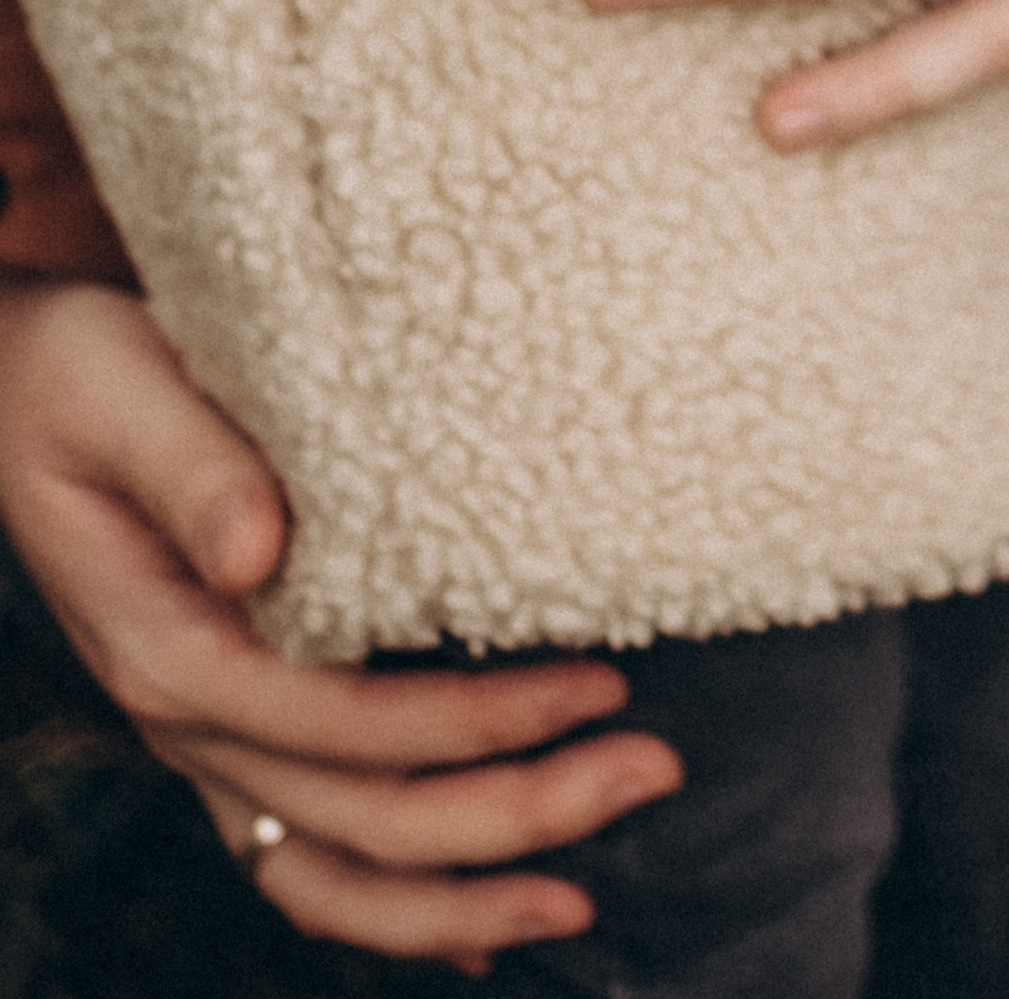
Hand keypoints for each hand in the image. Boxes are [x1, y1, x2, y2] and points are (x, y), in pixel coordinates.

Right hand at [0, 276, 679, 973]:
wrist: (11, 387)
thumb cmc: (71, 371)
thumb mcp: (117, 387)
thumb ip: (193, 465)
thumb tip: (261, 552)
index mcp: (172, 650)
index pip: (349, 724)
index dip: (478, 721)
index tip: (604, 681)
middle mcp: (191, 722)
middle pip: (366, 821)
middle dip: (516, 815)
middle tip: (656, 767)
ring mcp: (210, 742)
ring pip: (336, 877)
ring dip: (465, 896)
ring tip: (590, 885)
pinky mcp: (234, 730)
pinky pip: (310, 859)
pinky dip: (398, 905)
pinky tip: (485, 925)